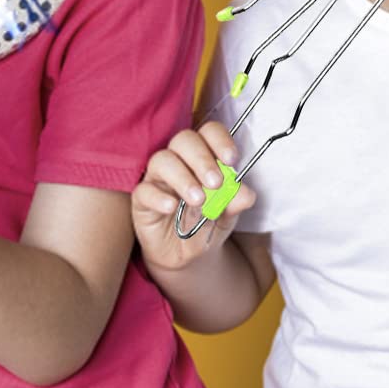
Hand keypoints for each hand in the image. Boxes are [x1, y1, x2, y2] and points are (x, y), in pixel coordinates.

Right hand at [132, 122, 255, 272]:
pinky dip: (159, 197)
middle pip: (184, 140)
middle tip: (216, 183)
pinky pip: (144, 190)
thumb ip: (236, 201)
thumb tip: (246, 194)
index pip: (209, 132)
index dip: (220, 140)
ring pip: (162, 160)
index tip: (231, 160)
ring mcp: (158, 178)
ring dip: (183, 177)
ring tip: (198, 199)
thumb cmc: (207, 223)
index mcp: (203, 155)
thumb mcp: (228, 214)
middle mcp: (179, 160)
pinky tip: (172, 207)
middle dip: (202, 159)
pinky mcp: (141, 199)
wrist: (187, 255)